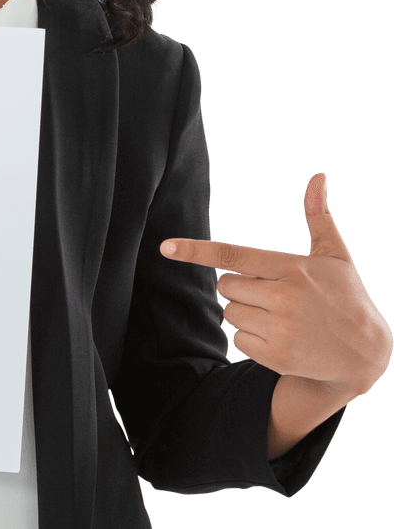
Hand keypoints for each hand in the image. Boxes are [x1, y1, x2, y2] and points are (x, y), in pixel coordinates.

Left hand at [160, 173, 391, 399]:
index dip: (196, 251)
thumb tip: (317, 176)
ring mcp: (282, 329)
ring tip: (282, 317)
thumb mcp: (334, 255)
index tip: (166, 247)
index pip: (233, 255)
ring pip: (231, 313)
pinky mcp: (279, 357)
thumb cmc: (345, 296)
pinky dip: (253, 340)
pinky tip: (282, 338)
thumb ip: (318, 216)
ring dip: (247, 314)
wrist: (367, 353)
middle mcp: (285, 297)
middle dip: (242, 288)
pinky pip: (239, 341)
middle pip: (226, 286)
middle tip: (274, 295)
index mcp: (291, 267)